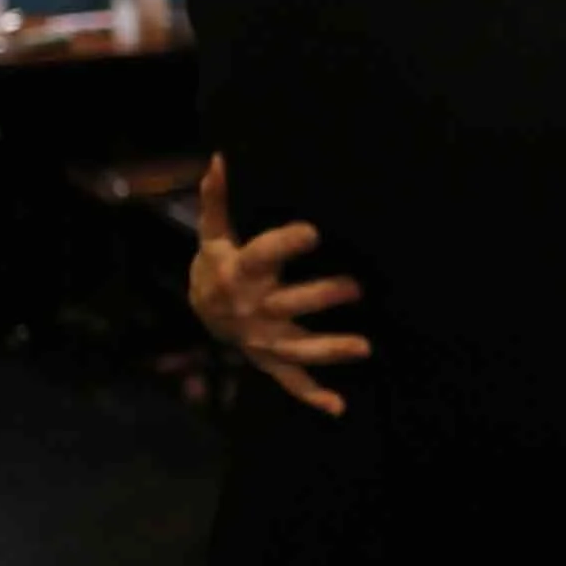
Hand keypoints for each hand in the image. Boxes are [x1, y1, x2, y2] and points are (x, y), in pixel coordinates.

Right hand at [190, 156, 370, 416]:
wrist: (201, 309)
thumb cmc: (220, 262)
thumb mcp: (214, 233)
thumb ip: (217, 199)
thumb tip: (219, 159)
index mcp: (239, 273)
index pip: (263, 256)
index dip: (287, 244)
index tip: (315, 231)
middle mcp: (252, 309)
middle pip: (286, 304)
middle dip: (320, 297)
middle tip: (357, 287)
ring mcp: (263, 338)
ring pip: (297, 347)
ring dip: (329, 350)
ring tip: (365, 348)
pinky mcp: (271, 359)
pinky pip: (291, 380)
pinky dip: (312, 395)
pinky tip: (339, 407)